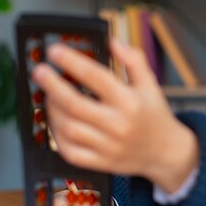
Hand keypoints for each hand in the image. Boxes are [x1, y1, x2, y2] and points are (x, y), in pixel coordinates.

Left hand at [32, 39, 198, 192]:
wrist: (166, 153)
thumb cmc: (155, 115)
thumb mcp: (150, 84)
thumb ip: (133, 60)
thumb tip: (112, 42)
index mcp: (130, 101)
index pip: (96, 77)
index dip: (72, 62)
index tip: (55, 51)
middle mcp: (118, 124)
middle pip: (75, 104)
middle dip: (52, 85)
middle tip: (39, 71)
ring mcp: (108, 146)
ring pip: (69, 128)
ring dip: (53, 110)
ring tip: (49, 96)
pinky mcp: (101, 162)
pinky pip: (71, 151)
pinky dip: (57, 136)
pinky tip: (56, 122)